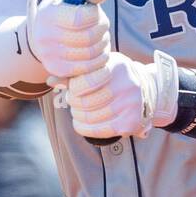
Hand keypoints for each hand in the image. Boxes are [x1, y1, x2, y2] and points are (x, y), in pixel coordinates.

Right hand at [25, 0, 111, 80]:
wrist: (45, 31)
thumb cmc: (66, 8)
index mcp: (48, 14)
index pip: (80, 18)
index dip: (95, 15)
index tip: (95, 12)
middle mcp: (43, 36)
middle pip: (88, 38)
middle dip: (102, 30)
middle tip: (103, 25)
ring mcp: (48, 55)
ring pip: (90, 54)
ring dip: (103, 44)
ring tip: (101, 37)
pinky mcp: (56, 69)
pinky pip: (86, 69)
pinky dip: (98, 60)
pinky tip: (98, 50)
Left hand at [58, 51, 178, 140]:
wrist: (144, 89)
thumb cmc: (113, 76)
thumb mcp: (98, 67)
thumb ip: (76, 73)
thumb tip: (51, 80)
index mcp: (116, 66)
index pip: (82, 83)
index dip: (73, 90)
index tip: (74, 90)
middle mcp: (127, 84)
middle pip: (84, 103)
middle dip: (73, 105)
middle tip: (74, 103)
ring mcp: (131, 104)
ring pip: (89, 118)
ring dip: (77, 117)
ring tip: (78, 113)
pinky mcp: (131, 121)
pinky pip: (99, 130)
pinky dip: (84, 129)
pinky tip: (80, 124)